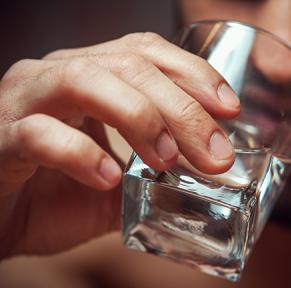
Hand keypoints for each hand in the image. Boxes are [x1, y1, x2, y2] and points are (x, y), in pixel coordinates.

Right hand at [0, 32, 239, 258]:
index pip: (147, 52)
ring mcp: (25, 102)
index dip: (194, 73)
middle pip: (129, 65)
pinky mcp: (0, 139)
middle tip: (214, 153)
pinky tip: (109, 178)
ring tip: (166, 159)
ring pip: (84, 80)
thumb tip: (204, 176)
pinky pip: (40, 134)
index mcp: (91, 76)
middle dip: (182, 108)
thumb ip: (154, 175)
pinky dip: (82, 153)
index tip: (229, 109)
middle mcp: (58, 76)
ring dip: (138, 117)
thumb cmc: (55, 195)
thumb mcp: (119, 183)